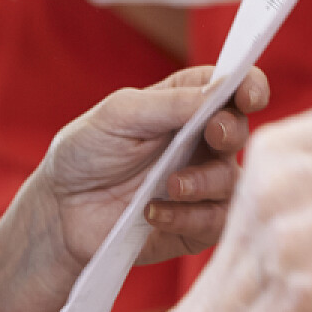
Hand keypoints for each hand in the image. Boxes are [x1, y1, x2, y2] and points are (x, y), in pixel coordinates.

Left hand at [40, 65, 269, 271]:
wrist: (60, 212)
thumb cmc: (86, 153)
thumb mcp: (118, 115)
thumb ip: (170, 102)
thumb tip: (222, 88)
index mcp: (187, 103)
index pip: (234, 87)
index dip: (250, 86)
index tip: (249, 95)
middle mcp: (201, 142)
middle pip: (241, 132)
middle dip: (231, 132)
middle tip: (212, 136)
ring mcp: (201, 184)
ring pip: (233, 181)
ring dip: (205, 181)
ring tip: (168, 186)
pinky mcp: (195, 225)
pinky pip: (215, 223)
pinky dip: (189, 217)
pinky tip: (154, 213)